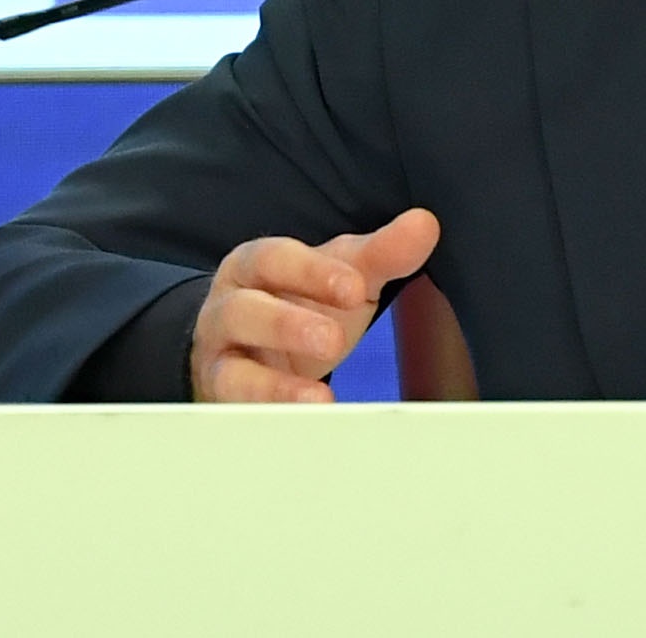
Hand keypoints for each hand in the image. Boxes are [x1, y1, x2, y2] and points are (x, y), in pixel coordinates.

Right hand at [190, 207, 438, 403]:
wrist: (254, 348)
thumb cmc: (300, 302)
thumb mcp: (342, 276)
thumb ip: (381, 253)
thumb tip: (424, 224)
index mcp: (255, 265)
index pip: (275, 259)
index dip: (312, 272)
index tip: (355, 289)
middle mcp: (228, 307)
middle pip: (245, 310)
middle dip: (287, 325)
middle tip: (332, 341)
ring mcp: (221, 357)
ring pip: (231, 369)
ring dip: (274, 386)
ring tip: (319, 398)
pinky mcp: (224, 398)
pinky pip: (237, 412)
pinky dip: (270, 418)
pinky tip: (304, 422)